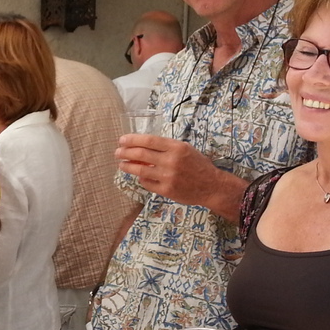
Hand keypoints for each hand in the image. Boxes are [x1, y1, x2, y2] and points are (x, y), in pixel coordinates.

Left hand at [115, 134, 245, 221]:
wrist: (212, 186)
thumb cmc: (198, 165)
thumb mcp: (185, 149)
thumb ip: (166, 147)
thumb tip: (142, 146)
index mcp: (176, 147)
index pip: (149, 141)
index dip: (132, 140)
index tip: (122, 140)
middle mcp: (171, 161)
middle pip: (141, 154)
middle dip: (125, 152)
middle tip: (117, 152)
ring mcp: (168, 176)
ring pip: (140, 169)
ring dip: (127, 166)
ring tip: (121, 164)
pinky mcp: (166, 190)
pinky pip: (147, 183)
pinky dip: (141, 178)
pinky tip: (139, 175)